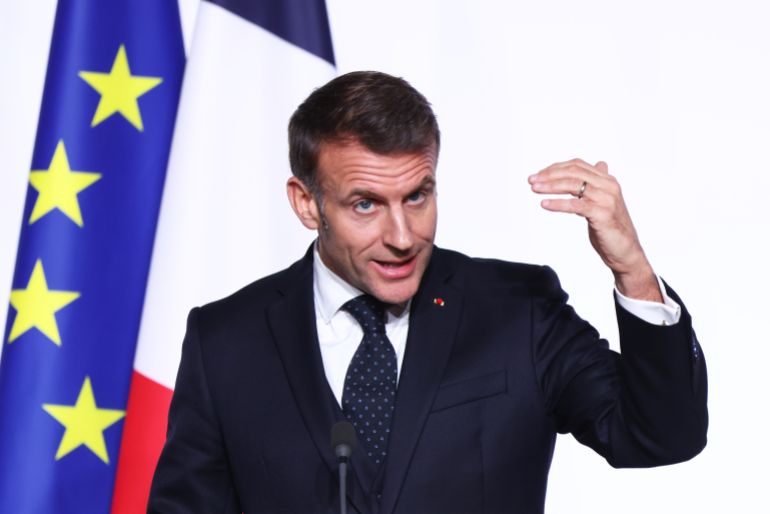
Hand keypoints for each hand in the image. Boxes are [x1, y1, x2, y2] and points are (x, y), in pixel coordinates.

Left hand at [528, 158, 661, 301]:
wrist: (625, 251)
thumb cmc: (611, 227)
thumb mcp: (603, 201)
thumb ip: (597, 184)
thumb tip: (599, 164)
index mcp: (607, 180)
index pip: (577, 165)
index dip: (555, 168)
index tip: (538, 174)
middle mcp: (608, 186)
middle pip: (574, 172)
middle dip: (549, 175)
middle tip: (532, 180)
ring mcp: (606, 199)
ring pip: (574, 185)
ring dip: (551, 186)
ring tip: (535, 189)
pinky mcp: (602, 214)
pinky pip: (575, 205)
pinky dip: (558, 203)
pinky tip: (545, 204)